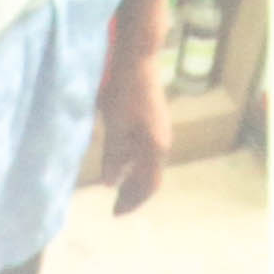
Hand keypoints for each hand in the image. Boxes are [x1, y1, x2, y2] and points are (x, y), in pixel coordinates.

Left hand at [101, 0, 180, 212]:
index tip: (116, 213)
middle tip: (116, 207)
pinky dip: (135, 164)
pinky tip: (121, 163)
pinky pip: (147, 152)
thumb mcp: (114, 126)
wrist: (139, 61)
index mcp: (154, 147)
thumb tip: (111, 183)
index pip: (147, 184)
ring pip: (149, 165)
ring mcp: (160, 132)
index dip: (133, 200)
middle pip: (151, 178)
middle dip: (134, 194)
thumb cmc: (124, 92)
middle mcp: (162, 143)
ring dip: (135, 180)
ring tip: (117, 188)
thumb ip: (113, 156)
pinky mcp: (155, 122)